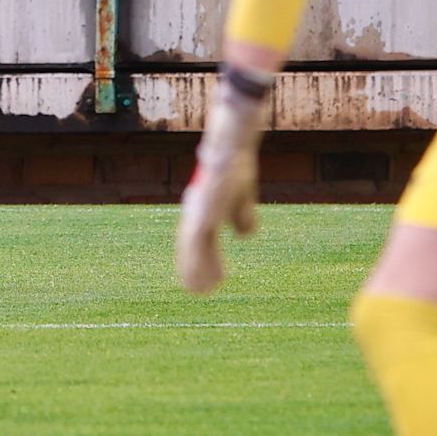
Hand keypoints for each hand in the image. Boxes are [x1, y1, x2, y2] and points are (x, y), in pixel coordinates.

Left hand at [175, 80, 267, 294]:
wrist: (233, 143)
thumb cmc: (237, 162)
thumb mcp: (242, 193)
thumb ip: (242, 214)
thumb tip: (245, 236)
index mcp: (205, 207)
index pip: (201, 239)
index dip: (204, 259)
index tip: (212, 278)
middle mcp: (197, 210)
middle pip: (192, 246)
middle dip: (196, 269)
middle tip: (198, 292)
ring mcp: (198, 210)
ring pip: (191, 249)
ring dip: (194, 271)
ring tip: (197, 291)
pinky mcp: (201, 210)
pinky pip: (195, 243)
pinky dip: (196, 261)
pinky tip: (197, 273)